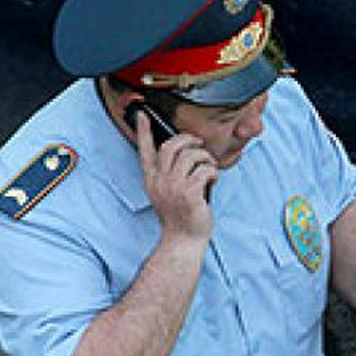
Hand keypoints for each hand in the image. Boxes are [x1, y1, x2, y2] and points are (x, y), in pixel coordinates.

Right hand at [135, 110, 216, 238]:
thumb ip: (171, 175)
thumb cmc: (181, 217)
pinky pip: (204, 170)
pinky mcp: (189, 194)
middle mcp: (160, 182)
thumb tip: (188, 153)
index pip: (145, 150)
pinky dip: (213, 172)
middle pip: (170, 146)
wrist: (183, 241)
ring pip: (191, 156)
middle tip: (200, 144)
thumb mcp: (168, 193)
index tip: (142, 114)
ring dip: (205, 158)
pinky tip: (213, 180)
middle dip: (188, 139)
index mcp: (152, 180)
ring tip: (210, 167)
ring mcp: (173, 187)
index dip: (143, 131)